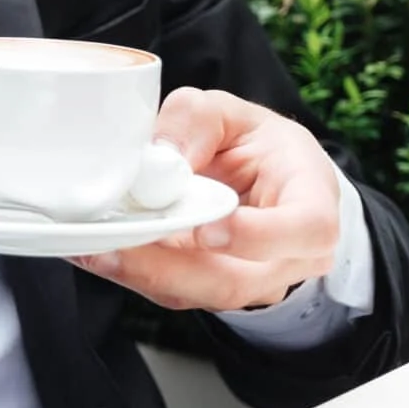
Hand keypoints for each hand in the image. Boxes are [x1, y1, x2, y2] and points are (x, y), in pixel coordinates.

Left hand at [70, 86, 340, 313]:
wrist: (265, 180)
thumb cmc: (259, 147)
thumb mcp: (234, 114)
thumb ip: (198, 121)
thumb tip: (161, 155)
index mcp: (312, 204)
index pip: (305, 230)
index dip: (258, 236)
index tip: (208, 228)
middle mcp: (288, 258)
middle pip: (237, 281)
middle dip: (171, 267)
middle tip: (119, 245)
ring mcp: (251, 282)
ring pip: (200, 293)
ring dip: (143, 274)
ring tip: (96, 249)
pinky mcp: (212, 289)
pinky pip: (176, 291)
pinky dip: (135, 273)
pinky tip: (98, 253)